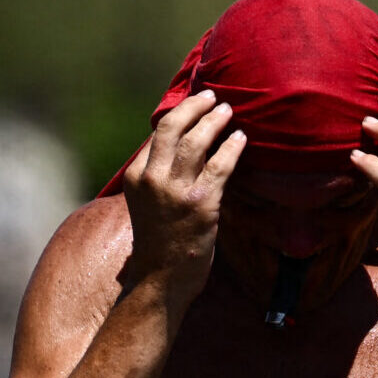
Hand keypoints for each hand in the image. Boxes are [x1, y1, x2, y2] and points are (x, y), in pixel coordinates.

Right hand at [119, 90, 246, 314]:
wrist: (160, 280)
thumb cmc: (158, 243)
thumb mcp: (146, 203)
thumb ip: (158, 176)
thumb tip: (181, 149)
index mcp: (136, 176)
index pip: (157, 135)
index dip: (178, 115)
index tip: (194, 106)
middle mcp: (152, 179)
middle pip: (172, 127)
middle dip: (195, 107)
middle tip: (212, 97)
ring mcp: (176, 191)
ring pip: (196, 141)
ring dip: (215, 120)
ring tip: (227, 111)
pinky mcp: (201, 204)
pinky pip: (221, 165)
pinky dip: (232, 147)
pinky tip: (241, 138)